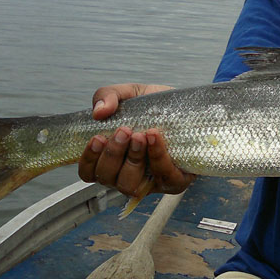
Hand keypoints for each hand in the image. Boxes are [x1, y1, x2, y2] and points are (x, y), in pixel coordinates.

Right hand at [77, 84, 195, 195]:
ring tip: (141, 135)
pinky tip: (155, 138)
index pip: (88, 172)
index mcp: (112, 160)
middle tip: (124, 130)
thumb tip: (98, 112)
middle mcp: (126, 175)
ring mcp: (150, 182)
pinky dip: (157, 158)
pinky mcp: (174, 182)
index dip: (89, 159)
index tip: (97, 137)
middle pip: (108, 179)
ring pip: (129, 185)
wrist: (191, 106)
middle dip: (113, 155)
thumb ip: (108, 95)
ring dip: (132, 159)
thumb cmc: (155, 107)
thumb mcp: (130, 94)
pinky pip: (163, 177)